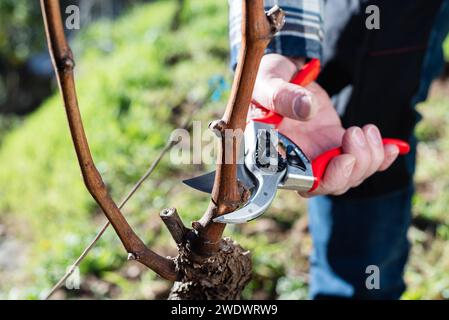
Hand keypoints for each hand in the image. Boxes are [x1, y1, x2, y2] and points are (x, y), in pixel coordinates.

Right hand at [252, 54, 400, 195]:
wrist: (285, 72)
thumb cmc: (266, 79)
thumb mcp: (268, 82)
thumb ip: (281, 96)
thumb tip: (307, 109)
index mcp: (275, 153)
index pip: (299, 181)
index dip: (326, 180)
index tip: (344, 158)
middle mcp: (298, 161)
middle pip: (330, 185)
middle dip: (352, 168)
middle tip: (355, 134)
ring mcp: (319, 155)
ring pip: (349, 176)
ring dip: (368, 158)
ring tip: (366, 129)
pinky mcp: (337, 144)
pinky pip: (362, 162)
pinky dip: (380, 158)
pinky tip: (393, 146)